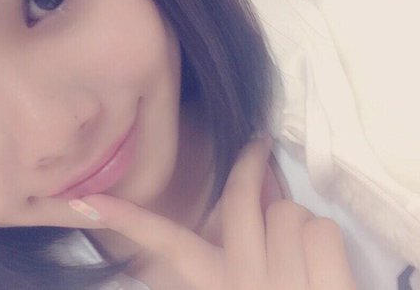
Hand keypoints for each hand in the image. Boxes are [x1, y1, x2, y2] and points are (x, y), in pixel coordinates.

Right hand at [70, 137, 356, 288]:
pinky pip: (322, 227)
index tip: (89, 200)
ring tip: (308, 257)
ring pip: (288, 211)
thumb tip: (257, 189)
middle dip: (249, 165)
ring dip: (301, 225)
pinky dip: (329, 243)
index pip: (169, 247)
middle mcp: (243, 289)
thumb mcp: (252, 287)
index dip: (130, 220)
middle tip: (258, 144)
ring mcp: (281, 289)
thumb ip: (248, 244)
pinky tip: (330, 273)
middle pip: (241, 202)